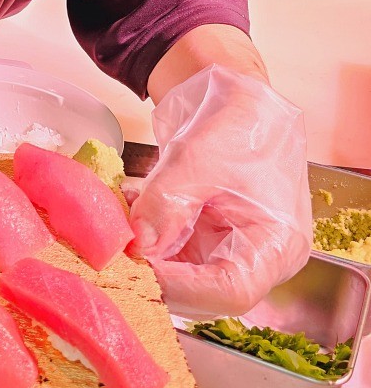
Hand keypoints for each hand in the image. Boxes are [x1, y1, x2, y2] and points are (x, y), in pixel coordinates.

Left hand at [130, 66, 311, 315]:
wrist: (232, 96)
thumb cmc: (237, 121)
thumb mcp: (201, 155)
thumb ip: (168, 200)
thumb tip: (137, 243)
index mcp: (276, 244)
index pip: (231, 290)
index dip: (181, 287)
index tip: (138, 266)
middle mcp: (253, 257)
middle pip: (201, 292)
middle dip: (152, 272)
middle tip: (111, 248)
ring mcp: (224, 250)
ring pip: (176, 274)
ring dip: (139, 253)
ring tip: (114, 220)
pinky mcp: (198, 239)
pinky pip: (164, 251)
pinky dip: (139, 234)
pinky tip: (123, 205)